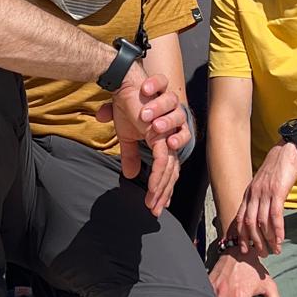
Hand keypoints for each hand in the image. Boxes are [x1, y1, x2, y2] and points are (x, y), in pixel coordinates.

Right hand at [98, 63, 183, 214]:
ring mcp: (165, 136)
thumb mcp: (126, 135)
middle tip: (155, 210)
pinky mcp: (158, 134)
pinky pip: (162, 160)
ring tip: (151, 202)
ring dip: (160, 188)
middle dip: (163, 193)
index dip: (164, 186)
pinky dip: (157, 176)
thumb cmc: (127, 105)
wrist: (124, 86)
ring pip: (168, 168)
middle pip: (172, 170)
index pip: (167, 166)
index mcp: (162, 138)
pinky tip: (153, 189)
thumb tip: (131, 175)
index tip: (157, 204)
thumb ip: (130, 156)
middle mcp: (168, 138)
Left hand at [230, 142, 296, 257]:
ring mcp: (265, 193)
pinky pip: (275, 215)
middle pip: (249, 223)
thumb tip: (261, 215)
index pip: (240, 218)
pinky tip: (280, 240)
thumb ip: (260, 197)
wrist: (288, 151)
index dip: (241, 235)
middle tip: (261, 254)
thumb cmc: (278, 168)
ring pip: (262, 222)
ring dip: (267, 239)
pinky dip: (277, 230)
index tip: (244, 248)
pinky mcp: (278, 191)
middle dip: (254, 241)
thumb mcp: (264, 183)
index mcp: (249, 193)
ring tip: (273, 251)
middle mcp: (254, 194)